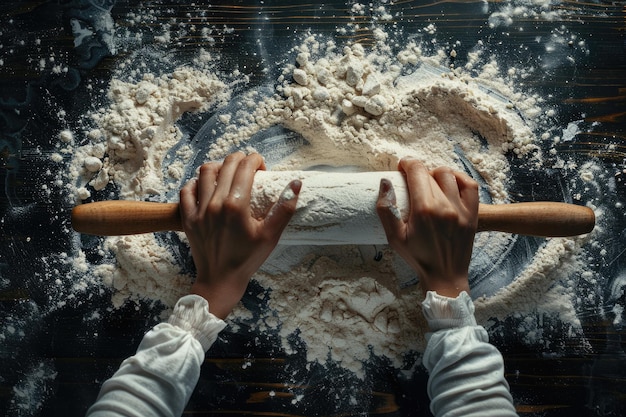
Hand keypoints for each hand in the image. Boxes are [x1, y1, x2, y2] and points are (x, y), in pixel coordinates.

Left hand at [179, 152, 300, 318]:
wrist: (220, 281)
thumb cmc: (247, 259)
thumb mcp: (271, 236)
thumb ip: (284, 208)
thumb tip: (296, 183)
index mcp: (236, 205)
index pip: (245, 167)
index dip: (256, 160)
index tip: (262, 167)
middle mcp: (215, 203)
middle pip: (226, 165)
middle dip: (240, 160)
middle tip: (249, 168)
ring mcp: (199, 209)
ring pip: (205, 172)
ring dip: (219, 166)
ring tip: (229, 173)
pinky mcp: (188, 217)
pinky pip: (186, 190)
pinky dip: (196, 182)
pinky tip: (207, 186)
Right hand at [376, 159, 478, 297]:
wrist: (445, 275)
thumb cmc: (418, 257)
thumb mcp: (394, 237)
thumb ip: (386, 209)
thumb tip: (385, 182)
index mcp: (424, 210)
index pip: (416, 171)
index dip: (407, 163)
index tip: (401, 167)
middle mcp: (444, 206)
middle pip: (430, 173)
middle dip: (418, 172)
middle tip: (411, 182)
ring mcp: (461, 208)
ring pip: (448, 174)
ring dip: (436, 174)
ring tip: (429, 183)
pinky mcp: (473, 213)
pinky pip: (470, 185)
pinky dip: (459, 178)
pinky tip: (449, 183)